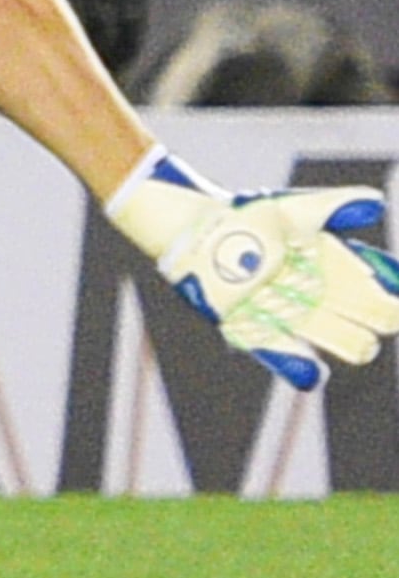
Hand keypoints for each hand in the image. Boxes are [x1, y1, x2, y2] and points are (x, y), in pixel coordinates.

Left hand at [108, 154, 398, 388]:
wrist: (199, 230)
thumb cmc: (248, 215)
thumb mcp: (294, 209)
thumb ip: (335, 207)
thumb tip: (379, 203)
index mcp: (329, 266)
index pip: (368, 281)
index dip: (385, 285)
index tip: (394, 289)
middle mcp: (313, 294)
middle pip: (354, 312)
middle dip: (373, 315)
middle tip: (384, 315)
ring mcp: (286, 313)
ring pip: (327, 334)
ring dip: (345, 340)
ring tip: (364, 345)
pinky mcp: (254, 329)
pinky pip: (279, 352)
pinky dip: (295, 364)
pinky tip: (312, 374)